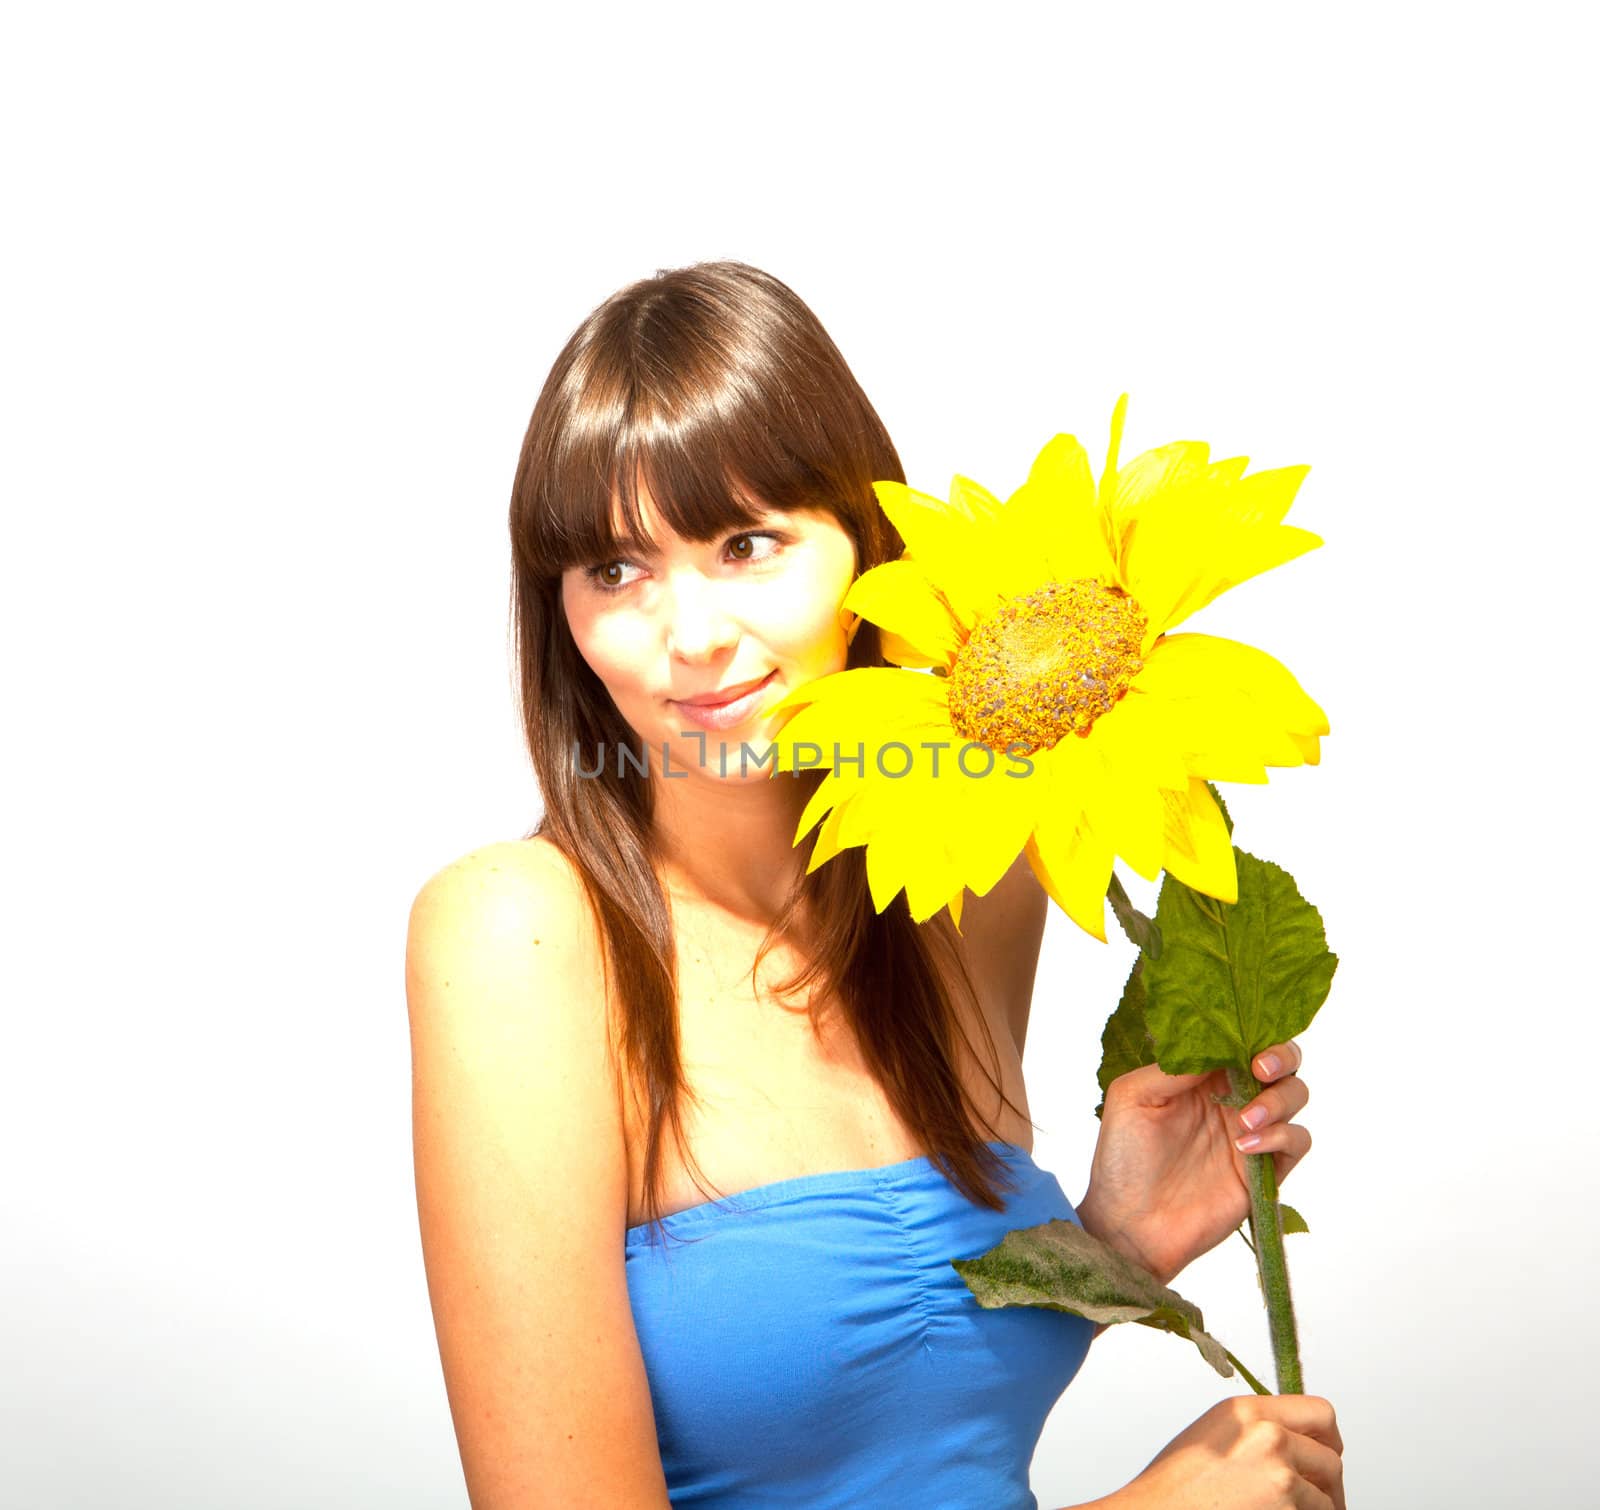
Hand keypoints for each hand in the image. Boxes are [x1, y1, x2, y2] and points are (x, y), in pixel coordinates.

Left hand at [1075, 1040, 1310, 1285]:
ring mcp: (1250, 1133)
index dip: (1252, 1033)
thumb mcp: (1133, 1097)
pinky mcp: (1265, 1170)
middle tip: (1260, 1069)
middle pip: (1281, 1063)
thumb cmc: (1123, 1159)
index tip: (1246, 1043)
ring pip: (1294, 1097)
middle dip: (1281, 1058)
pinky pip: (1297, 1142)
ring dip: (1277, 1101)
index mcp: (1200, 1076)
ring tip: (1244, 1121)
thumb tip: (1215, 1042)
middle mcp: (1230, 1099)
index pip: (1241, 1040)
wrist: (1131, 1225)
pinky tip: (1246, 1148)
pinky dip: (1281, 1138)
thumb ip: (1175, 1067)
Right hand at [1103, 1394, 1344, 1509]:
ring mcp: (1280, 1477)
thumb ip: (1257, 1430)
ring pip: (1328, 1500)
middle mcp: (1269, 1435)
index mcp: (1247, 1411)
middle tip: (1315, 1504)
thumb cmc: (1174, 1489)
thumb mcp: (1212, 1437)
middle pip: (1332, 1459)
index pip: (1321, 1413)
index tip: (1324, 1457)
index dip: (1328, 1440)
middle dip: (1327, 1487)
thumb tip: (1300, 1444)